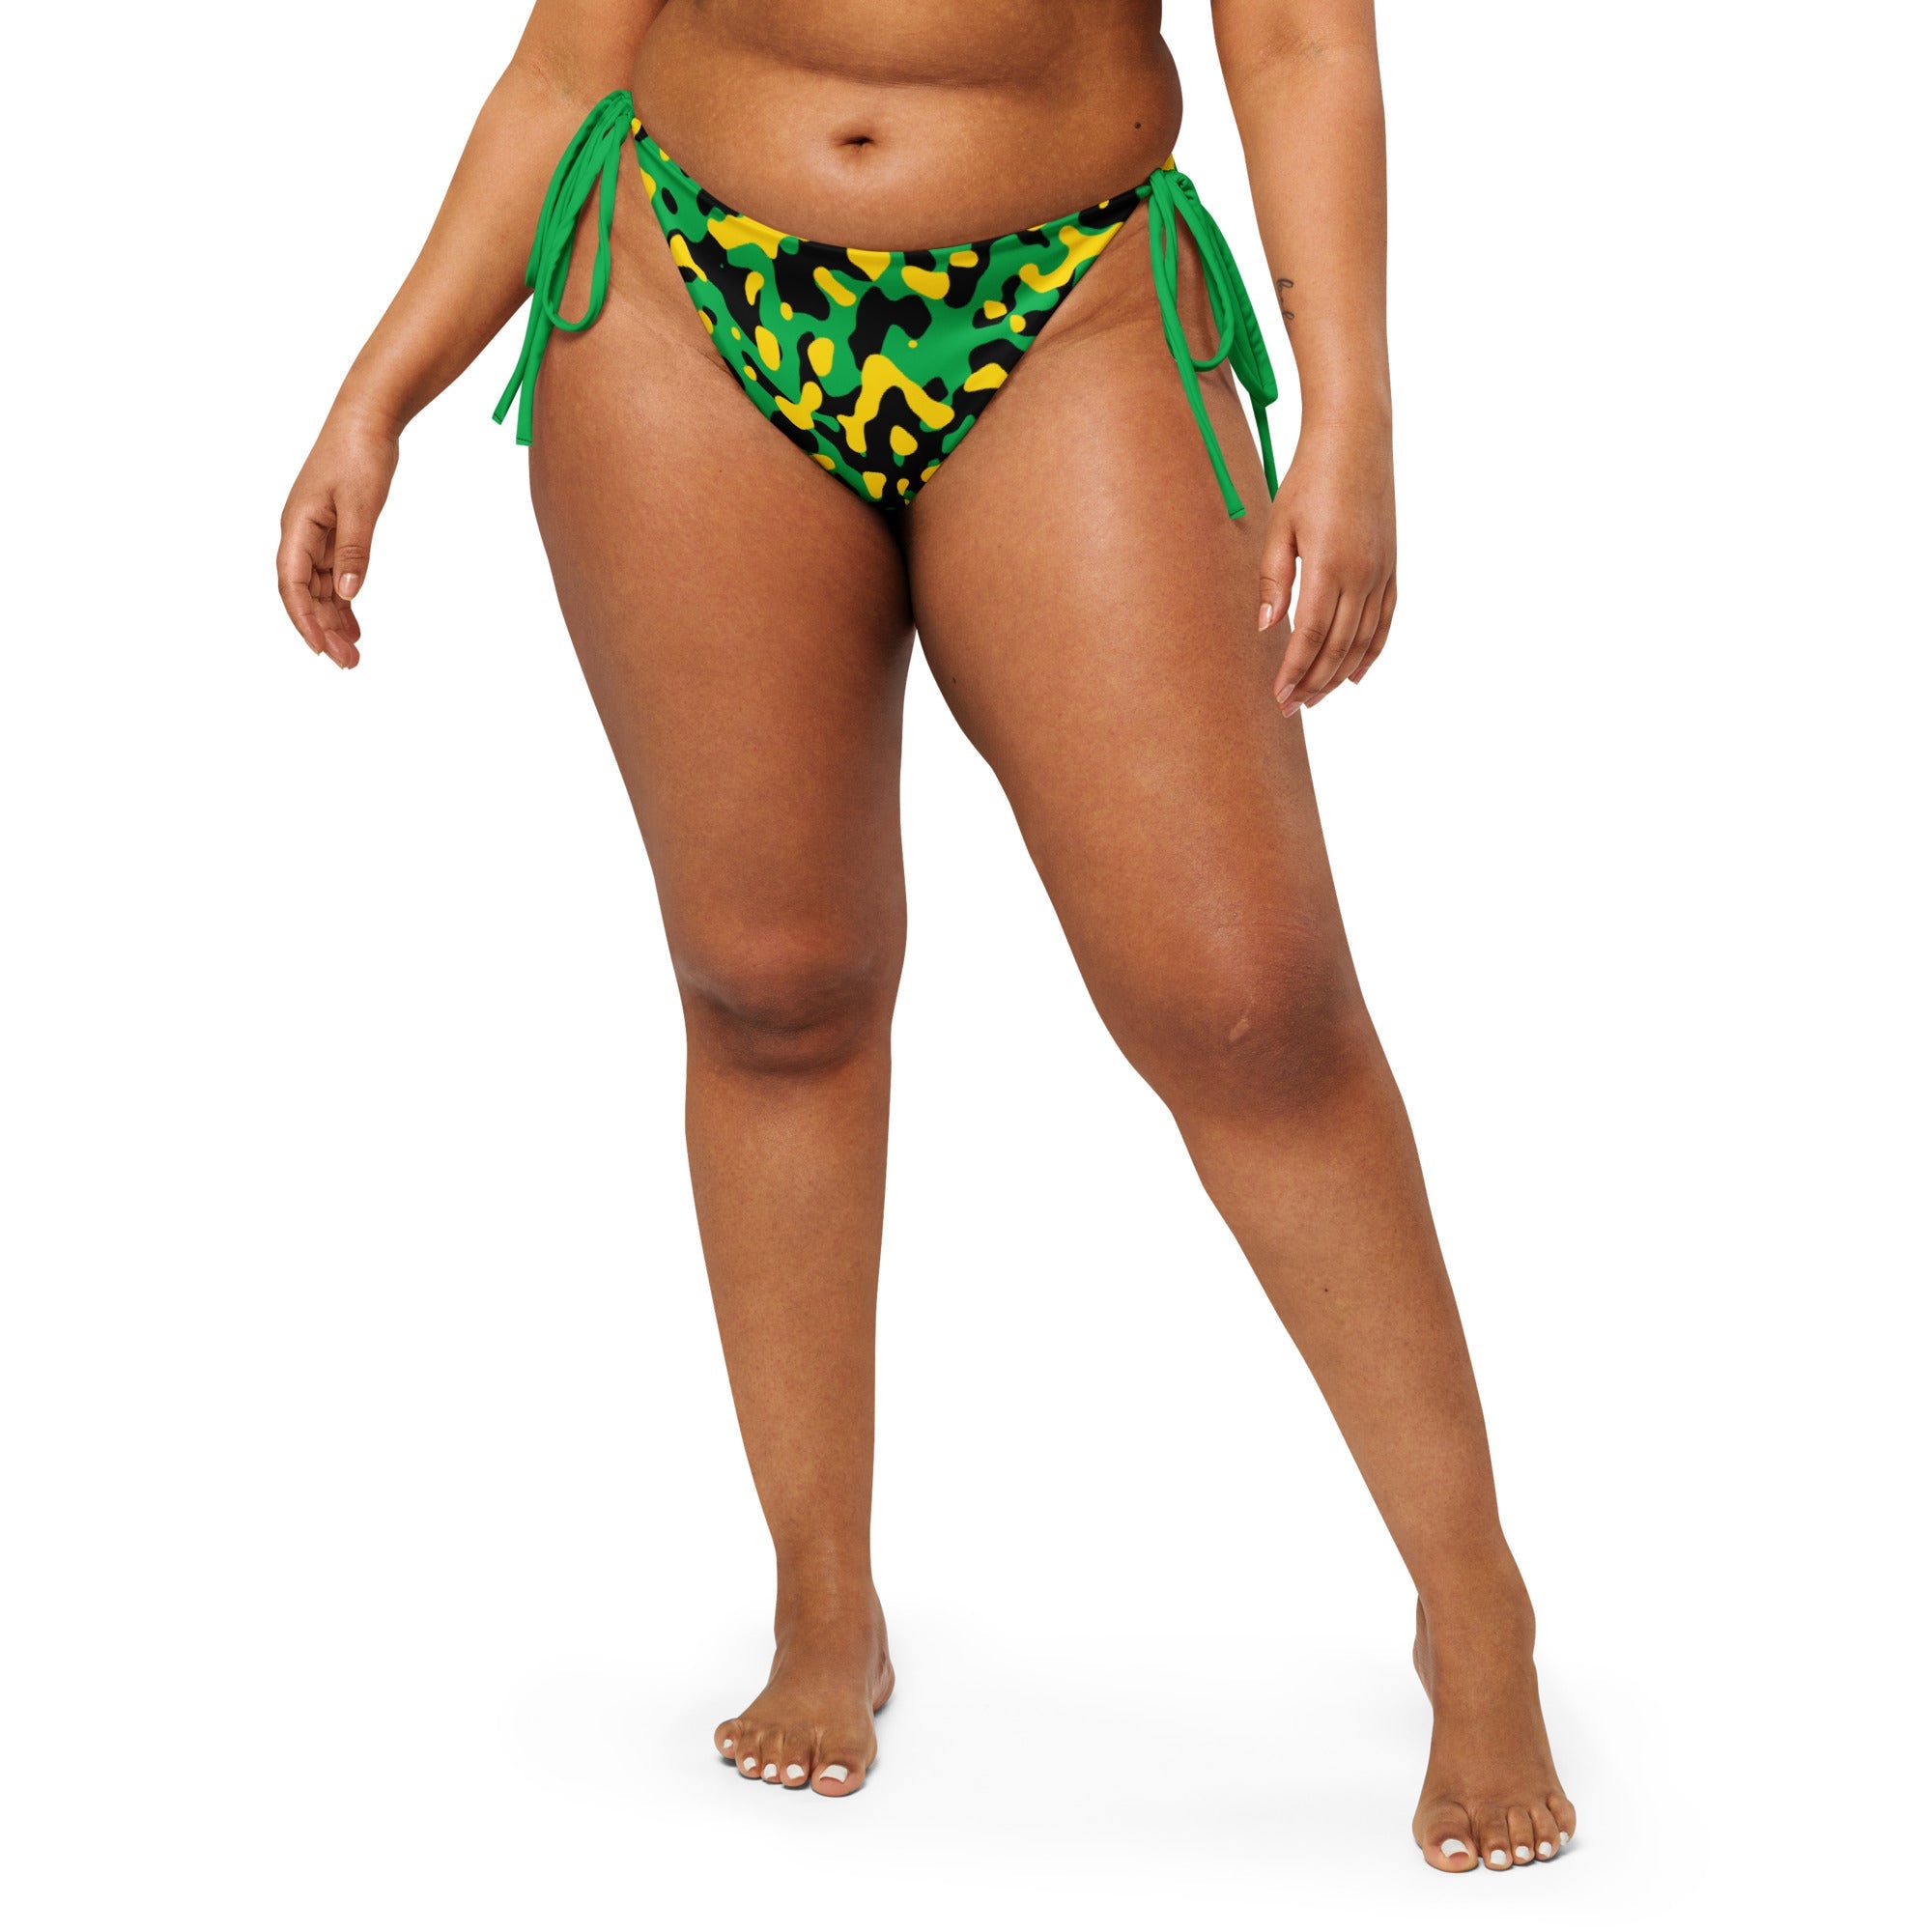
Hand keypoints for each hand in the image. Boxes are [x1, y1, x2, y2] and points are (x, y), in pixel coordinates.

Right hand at [276, 408, 400, 669]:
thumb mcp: (361, 504)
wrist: (368, 418)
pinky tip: (355, 623)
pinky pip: (333, 574)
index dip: (304, 620)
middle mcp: (300, 533)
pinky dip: (343, 599)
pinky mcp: (333, 530)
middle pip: (304, 593)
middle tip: (348, 663)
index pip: (291, 584)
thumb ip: (354, 550)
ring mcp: (315, 532)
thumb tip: (347, 593)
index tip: (321, 650)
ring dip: (334, 620)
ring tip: (354, 652)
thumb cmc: (360, 454)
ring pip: (319, 587)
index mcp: (297, 526)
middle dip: (323, 629)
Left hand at [1256, 419, 1396, 715]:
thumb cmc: (1309, 480)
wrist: (1356, 440)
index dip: (1294, 670)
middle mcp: (1362, 574)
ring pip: (1362, 640)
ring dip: (1339, 674)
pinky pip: (1384, 621)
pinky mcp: (1392, 567)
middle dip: (1313, 682)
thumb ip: (1274, 580)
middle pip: (1337, 646)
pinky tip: (1355, 675)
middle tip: (1291, 708)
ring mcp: (1381, 572)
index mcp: (1329, 565)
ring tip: (1316, 698)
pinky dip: (1371, 652)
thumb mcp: (1279, 527)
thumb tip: (1267, 629)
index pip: (1310, 635)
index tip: (1278, 697)